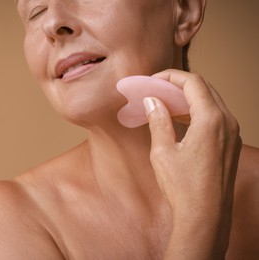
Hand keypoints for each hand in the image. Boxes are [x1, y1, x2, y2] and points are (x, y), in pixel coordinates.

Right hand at [144, 69, 241, 258]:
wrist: (205, 216)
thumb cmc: (183, 187)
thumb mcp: (163, 152)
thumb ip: (159, 121)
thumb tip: (152, 101)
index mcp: (211, 120)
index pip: (193, 83)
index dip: (171, 76)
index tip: (153, 80)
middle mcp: (227, 122)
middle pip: (204, 89)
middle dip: (179, 84)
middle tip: (157, 89)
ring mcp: (232, 134)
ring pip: (211, 102)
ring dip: (188, 98)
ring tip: (165, 102)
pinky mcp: (231, 144)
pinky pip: (215, 117)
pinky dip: (197, 112)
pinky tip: (180, 120)